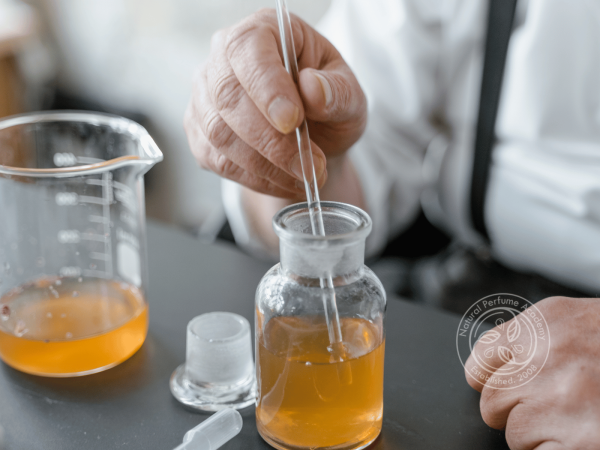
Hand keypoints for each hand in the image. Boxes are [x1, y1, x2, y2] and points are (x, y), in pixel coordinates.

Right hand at [184, 8, 366, 198]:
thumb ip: (338, 91)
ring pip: (219, 133)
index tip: (293, 122)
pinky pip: (216, 159)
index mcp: (264, 30)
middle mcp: (223, 57)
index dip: (267, 87)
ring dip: (264, 165)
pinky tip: (283, 182)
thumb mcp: (350, 95)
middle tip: (310, 167)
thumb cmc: (330, 105)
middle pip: (228, 96)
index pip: (248, 49)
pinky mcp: (199, 131)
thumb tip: (313, 89)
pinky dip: (253, 178)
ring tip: (304, 178)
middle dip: (271, 141)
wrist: (315, 137)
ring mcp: (205, 95)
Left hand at [465, 297, 599, 448]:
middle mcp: (548, 359)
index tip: (497, 387)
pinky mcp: (580, 441)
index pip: (482, 359)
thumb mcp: (576, 323)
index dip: (488, 378)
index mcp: (544, 325)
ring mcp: (563, 401)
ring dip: (538, 435)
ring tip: (577, 420)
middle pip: (493, 400)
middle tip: (549, 407)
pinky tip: (581, 437)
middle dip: (514, 409)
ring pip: (514, 433)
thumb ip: (533, 339)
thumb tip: (495, 361)